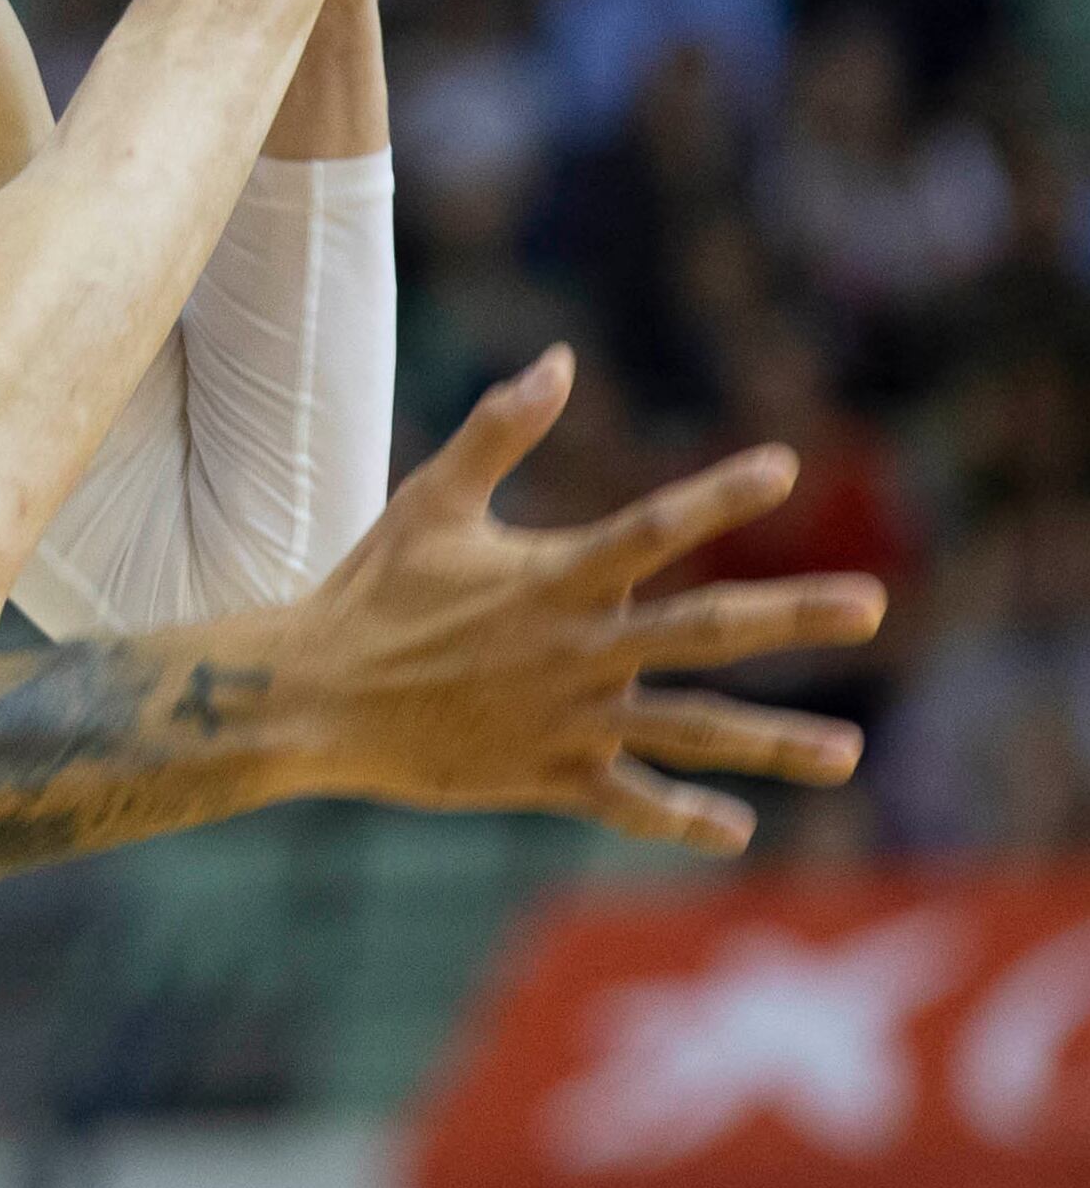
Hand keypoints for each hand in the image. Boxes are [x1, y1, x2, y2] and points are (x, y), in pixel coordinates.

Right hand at [268, 347, 883, 851]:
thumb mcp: (431, 501)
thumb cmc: (371, 591)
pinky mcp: (547, 776)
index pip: (651, 528)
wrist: (315, 698)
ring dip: (772, 742)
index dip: (717, 496)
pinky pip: (628, 801)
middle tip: (873, 606)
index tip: (783, 468)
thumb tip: (560, 359)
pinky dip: (682, 819)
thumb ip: (499, 431)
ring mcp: (567, 718)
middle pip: (703, 631)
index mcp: (552, 578)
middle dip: (792, 617)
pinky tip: (737, 828)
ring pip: (689, 729)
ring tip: (848, 753)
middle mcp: (575, 648)